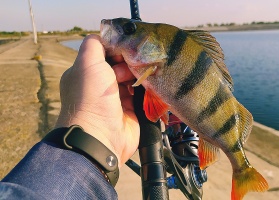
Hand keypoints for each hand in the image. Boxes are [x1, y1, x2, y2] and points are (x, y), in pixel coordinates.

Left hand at [55, 34, 138, 167]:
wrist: (100, 137)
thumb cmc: (90, 98)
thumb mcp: (87, 63)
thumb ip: (94, 44)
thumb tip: (108, 36)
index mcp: (86, 73)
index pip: (105, 54)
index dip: (117, 49)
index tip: (127, 49)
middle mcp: (100, 86)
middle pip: (121, 66)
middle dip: (131, 63)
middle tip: (136, 66)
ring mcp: (116, 99)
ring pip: (133, 80)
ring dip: (141, 76)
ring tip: (145, 76)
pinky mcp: (131, 111)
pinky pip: (142, 96)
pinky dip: (147, 90)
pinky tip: (151, 86)